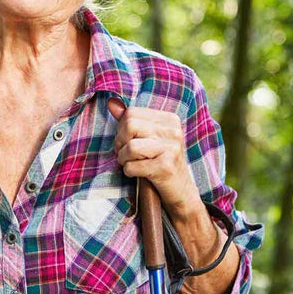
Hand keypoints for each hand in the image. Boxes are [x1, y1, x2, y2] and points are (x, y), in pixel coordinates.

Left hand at [107, 99, 201, 216]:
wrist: (181, 190)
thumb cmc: (160, 162)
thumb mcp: (148, 138)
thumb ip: (130, 120)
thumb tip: (111, 102)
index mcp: (169, 119)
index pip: (132, 113)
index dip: (122, 129)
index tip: (126, 142)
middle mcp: (173, 131)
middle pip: (130, 126)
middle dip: (120, 142)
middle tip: (124, 154)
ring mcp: (171, 148)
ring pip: (130, 146)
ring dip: (123, 159)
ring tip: (130, 164)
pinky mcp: (166, 167)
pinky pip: (133, 166)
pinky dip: (129, 172)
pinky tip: (137, 174)